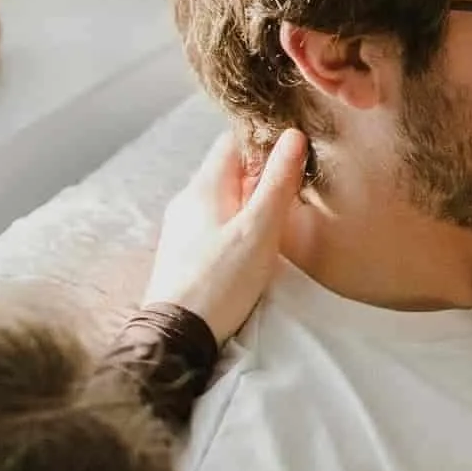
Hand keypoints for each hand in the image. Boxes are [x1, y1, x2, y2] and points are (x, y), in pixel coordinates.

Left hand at [145, 126, 312, 345]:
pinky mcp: (183, 250)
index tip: (293, 149)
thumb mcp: (259, 231)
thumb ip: (277, 183)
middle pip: (228, 169)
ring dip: (249, 199)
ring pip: (222, 196)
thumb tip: (293, 136)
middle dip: (260, 171)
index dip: (263, 139)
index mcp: (204, 186)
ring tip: (277, 215)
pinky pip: (213, 220)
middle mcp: (187, 199)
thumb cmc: (221, 281)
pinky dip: (235, 220)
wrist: (178, 334)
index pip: (232, 141)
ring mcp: (182, 225)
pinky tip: (251, 241)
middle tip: (294, 184)